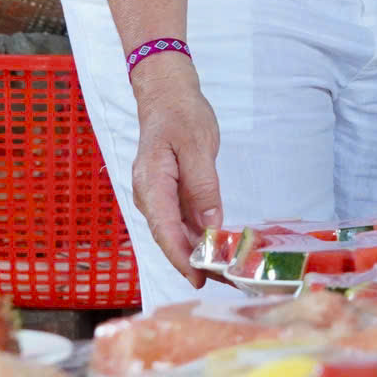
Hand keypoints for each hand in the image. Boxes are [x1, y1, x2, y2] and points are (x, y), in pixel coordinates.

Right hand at [130, 54, 222, 281]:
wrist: (165, 95)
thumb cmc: (180, 115)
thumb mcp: (198, 145)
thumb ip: (203, 186)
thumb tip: (211, 223)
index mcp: (152, 182)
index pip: (164, 228)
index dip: (180, 257)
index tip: (197, 277)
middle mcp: (149, 195)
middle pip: (169, 237)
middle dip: (193, 262)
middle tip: (224, 281)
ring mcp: (157, 197)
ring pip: (176, 232)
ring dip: (198, 253)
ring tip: (226, 272)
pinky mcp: (168, 195)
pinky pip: (181, 221)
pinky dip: (198, 236)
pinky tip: (218, 249)